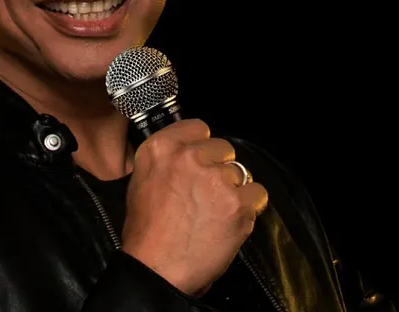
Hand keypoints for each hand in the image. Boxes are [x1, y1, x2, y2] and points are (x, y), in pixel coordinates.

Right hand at [120, 119, 268, 296]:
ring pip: (241, 173)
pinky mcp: (237, 203)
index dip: (203, 145)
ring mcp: (215, 179)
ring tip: (215, 214)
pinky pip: (257, 195)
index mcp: (160, 149)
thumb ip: (166, 162)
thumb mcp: (141, 183)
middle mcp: (188, 157)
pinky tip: (229, 223)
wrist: (156, 271)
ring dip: (234, 192)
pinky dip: (249, 209)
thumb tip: (186, 154)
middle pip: (223, 149)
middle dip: (220, 169)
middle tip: (207, 196)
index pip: (198, 127)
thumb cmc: (147, 235)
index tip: (204, 159)